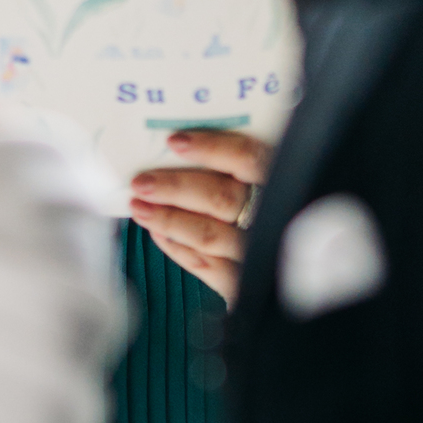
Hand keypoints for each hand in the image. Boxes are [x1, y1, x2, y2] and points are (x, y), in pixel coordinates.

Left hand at [128, 130, 272, 304]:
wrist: (283, 274)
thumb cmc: (260, 211)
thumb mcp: (258, 184)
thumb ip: (233, 168)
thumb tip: (178, 148)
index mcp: (278, 182)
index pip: (248, 158)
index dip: (211, 148)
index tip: (175, 141)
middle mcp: (269, 216)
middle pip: (221, 198)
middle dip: (175, 188)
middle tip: (142, 182)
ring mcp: (254, 251)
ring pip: (207, 233)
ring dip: (167, 219)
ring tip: (140, 207)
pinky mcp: (240, 281)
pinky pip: (203, 265)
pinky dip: (176, 247)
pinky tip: (157, 233)